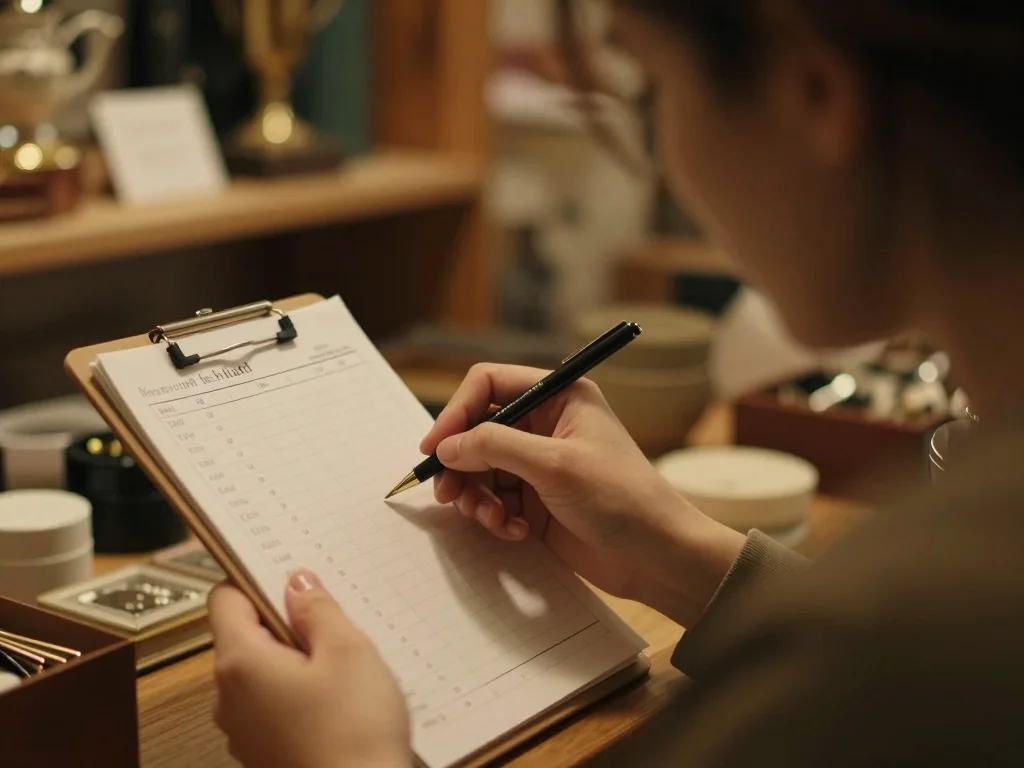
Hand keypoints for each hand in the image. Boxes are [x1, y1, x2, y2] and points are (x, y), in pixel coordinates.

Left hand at [209, 570, 409, 767]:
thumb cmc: (355, 729)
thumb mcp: (348, 651)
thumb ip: (317, 609)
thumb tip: (296, 581)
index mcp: (240, 662)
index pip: (224, 599)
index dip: (255, 580)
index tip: (291, 576)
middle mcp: (228, 697)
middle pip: (244, 636)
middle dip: (285, 623)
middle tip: (333, 624)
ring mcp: (243, 730)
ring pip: (261, 672)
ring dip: (295, 660)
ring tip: (342, 665)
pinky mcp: (264, 752)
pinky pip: (272, 705)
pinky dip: (298, 693)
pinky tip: (338, 701)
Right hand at [420, 364, 744, 627]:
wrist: (658, 557)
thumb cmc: (622, 499)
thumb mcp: (555, 464)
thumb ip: (495, 446)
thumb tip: (447, 445)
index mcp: (560, 396)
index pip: (490, 384)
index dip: (457, 411)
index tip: (435, 447)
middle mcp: (547, 424)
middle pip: (479, 429)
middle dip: (461, 462)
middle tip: (447, 493)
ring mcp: (541, 464)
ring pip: (482, 468)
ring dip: (476, 494)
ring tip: (490, 518)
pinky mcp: (538, 500)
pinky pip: (497, 499)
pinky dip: (495, 515)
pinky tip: (515, 531)